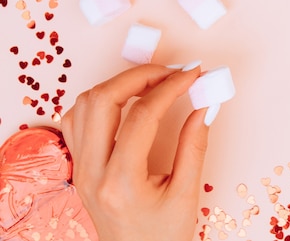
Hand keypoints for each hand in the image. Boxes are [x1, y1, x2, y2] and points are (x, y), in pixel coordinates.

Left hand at [61, 64, 208, 240]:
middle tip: (171, 72)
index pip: (142, 116)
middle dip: (139, 76)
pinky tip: (125, 101)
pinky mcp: (80, 167)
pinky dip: (99, 101)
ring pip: (83, 106)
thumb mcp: (186, 194)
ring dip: (118, 85)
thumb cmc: (162, 237)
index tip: (192, 75)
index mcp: (121, 182)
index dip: (169, 88)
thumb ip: (195, 145)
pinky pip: (76, 121)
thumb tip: (205, 105)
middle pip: (102, 101)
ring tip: (152, 83)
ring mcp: (81, 169)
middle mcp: (92, 172)